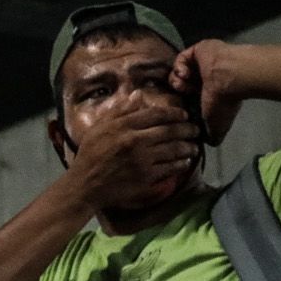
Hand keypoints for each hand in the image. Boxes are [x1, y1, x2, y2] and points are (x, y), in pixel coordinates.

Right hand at [66, 102, 200, 211]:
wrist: (85, 185)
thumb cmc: (90, 155)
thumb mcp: (98, 127)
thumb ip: (119, 110)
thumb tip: (138, 95)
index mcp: (123, 126)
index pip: (156, 114)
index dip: (174, 113)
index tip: (183, 114)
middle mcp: (134, 141)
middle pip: (169, 130)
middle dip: (187, 128)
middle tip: (195, 129)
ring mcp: (142, 160)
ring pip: (173, 149)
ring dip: (188, 146)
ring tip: (194, 145)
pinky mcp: (146, 177)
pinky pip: (169, 167)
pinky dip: (180, 163)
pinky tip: (185, 161)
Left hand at [170, 39, 244, 144]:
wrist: (230, 78)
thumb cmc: (224, 101)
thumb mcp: (216, 124)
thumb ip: (213, 135)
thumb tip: (210, 144)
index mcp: (207, 93)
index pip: (187, 97)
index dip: (179, 103)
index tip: (177, 108)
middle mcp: (203, 78)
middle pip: (180, 84)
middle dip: (177, 91)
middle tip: (180, 94)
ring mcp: (200, 63)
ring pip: (178, 72)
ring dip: (177, 80)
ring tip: (185, 84)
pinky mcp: (197, 51)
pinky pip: (181, 59)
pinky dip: (179, 67)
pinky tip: (186, 74)